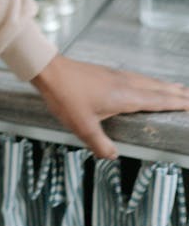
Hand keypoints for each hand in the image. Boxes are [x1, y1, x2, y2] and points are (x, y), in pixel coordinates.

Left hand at [31, 53, 188, 158]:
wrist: (49, 70)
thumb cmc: (65, 96)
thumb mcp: (82, 127)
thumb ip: (100, 144)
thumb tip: (113, 156)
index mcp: (123, 96)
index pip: (156, 100)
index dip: (175, 103)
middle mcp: (123, 83)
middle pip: (156, 88)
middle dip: (175, 92)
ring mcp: (115, 75)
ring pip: (146, 80)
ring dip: (163, 85)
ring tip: (176, 88)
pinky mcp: (106, 73)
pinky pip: (135, 77)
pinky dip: (148, 81)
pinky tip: (144, 83)